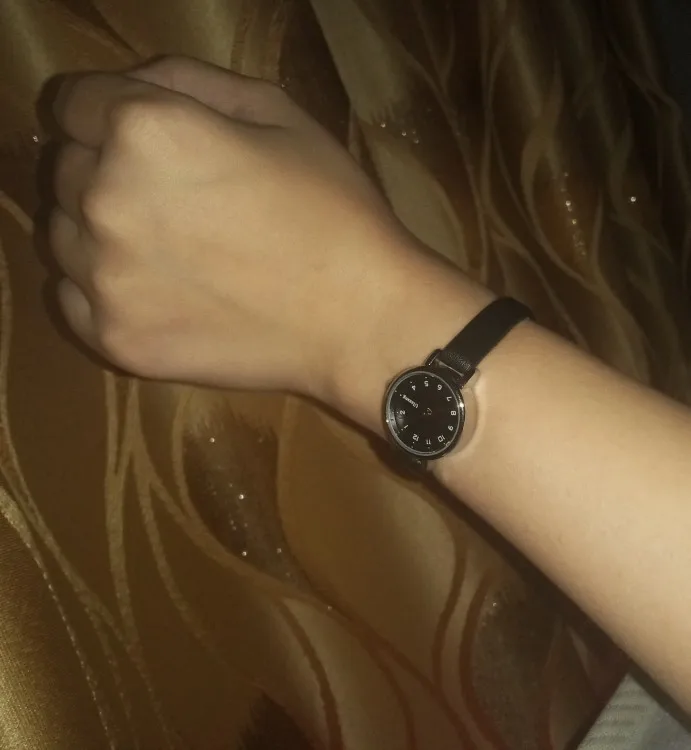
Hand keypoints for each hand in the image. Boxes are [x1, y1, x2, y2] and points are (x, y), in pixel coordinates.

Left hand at [49, 56, 415, 398]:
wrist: (358, 318)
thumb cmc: (332, 210)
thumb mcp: (277, 113)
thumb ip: (188, 79)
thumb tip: (133, 85)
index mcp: (144, 131)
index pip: (72, 102)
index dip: (108, 114)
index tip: (141, 139)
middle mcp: (105, 200)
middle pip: (63, 168)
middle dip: (104, 171)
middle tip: (169, 200)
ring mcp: (105, 279)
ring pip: (63, 236)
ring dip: (100, 233)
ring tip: (168, 251)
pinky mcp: (115, 339)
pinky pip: (72, 299)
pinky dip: (103, 290)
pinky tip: (158, 293)